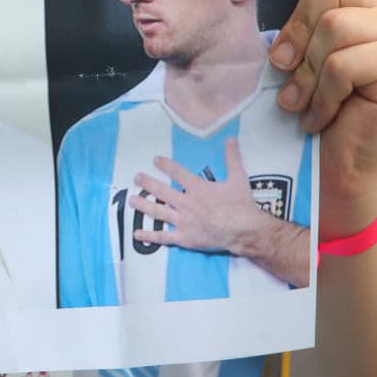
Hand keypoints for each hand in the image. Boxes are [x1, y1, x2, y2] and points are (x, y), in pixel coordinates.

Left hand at [133, 138, 309, 286]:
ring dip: (143, 205)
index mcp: (197, 188)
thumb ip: (232, 158)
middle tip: (136, 177)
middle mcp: (186, 202)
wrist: (244, 230)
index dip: (165, 165)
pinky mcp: (184, 237)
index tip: (155, 160)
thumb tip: (231, 139)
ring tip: (131, 200)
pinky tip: (137, 234)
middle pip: (162, 191)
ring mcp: (183, 220)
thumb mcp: (238, 178)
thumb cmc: (241, 205)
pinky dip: (150, 236)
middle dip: (147, 183)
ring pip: (158, 211)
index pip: (177, 173)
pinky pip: (163, 236)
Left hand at [268, 0, 376, 239]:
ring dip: (306, 71)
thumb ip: (289, 17)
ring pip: (333, 25)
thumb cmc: (306, 105)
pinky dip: (321, 94)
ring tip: (299, 100)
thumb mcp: (289, 53)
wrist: (332, 163)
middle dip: (294, 29)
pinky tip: (318, 115)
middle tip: (284, 69)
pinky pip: (343, 64)